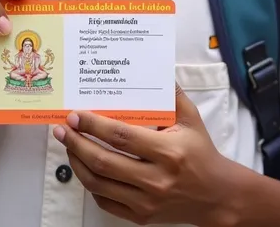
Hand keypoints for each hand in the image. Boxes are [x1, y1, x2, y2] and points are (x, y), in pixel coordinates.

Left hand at [53, 85, 234, 225]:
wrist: (217, 196)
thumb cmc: (202, 153)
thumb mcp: (192, 118)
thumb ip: (172, 93)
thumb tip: (155, 68)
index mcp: (167, 152)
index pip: (121, 137)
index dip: (94, 126)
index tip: (75, 116)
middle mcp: (155, 179)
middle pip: (103, 162)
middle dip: (76, 143)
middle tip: (62, 129)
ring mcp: (146, 202)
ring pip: (99, 184)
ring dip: (77, 163)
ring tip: (68, 145)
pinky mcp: (141, 217)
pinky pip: (105, 202)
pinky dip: (90, 184)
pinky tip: (84, 167)